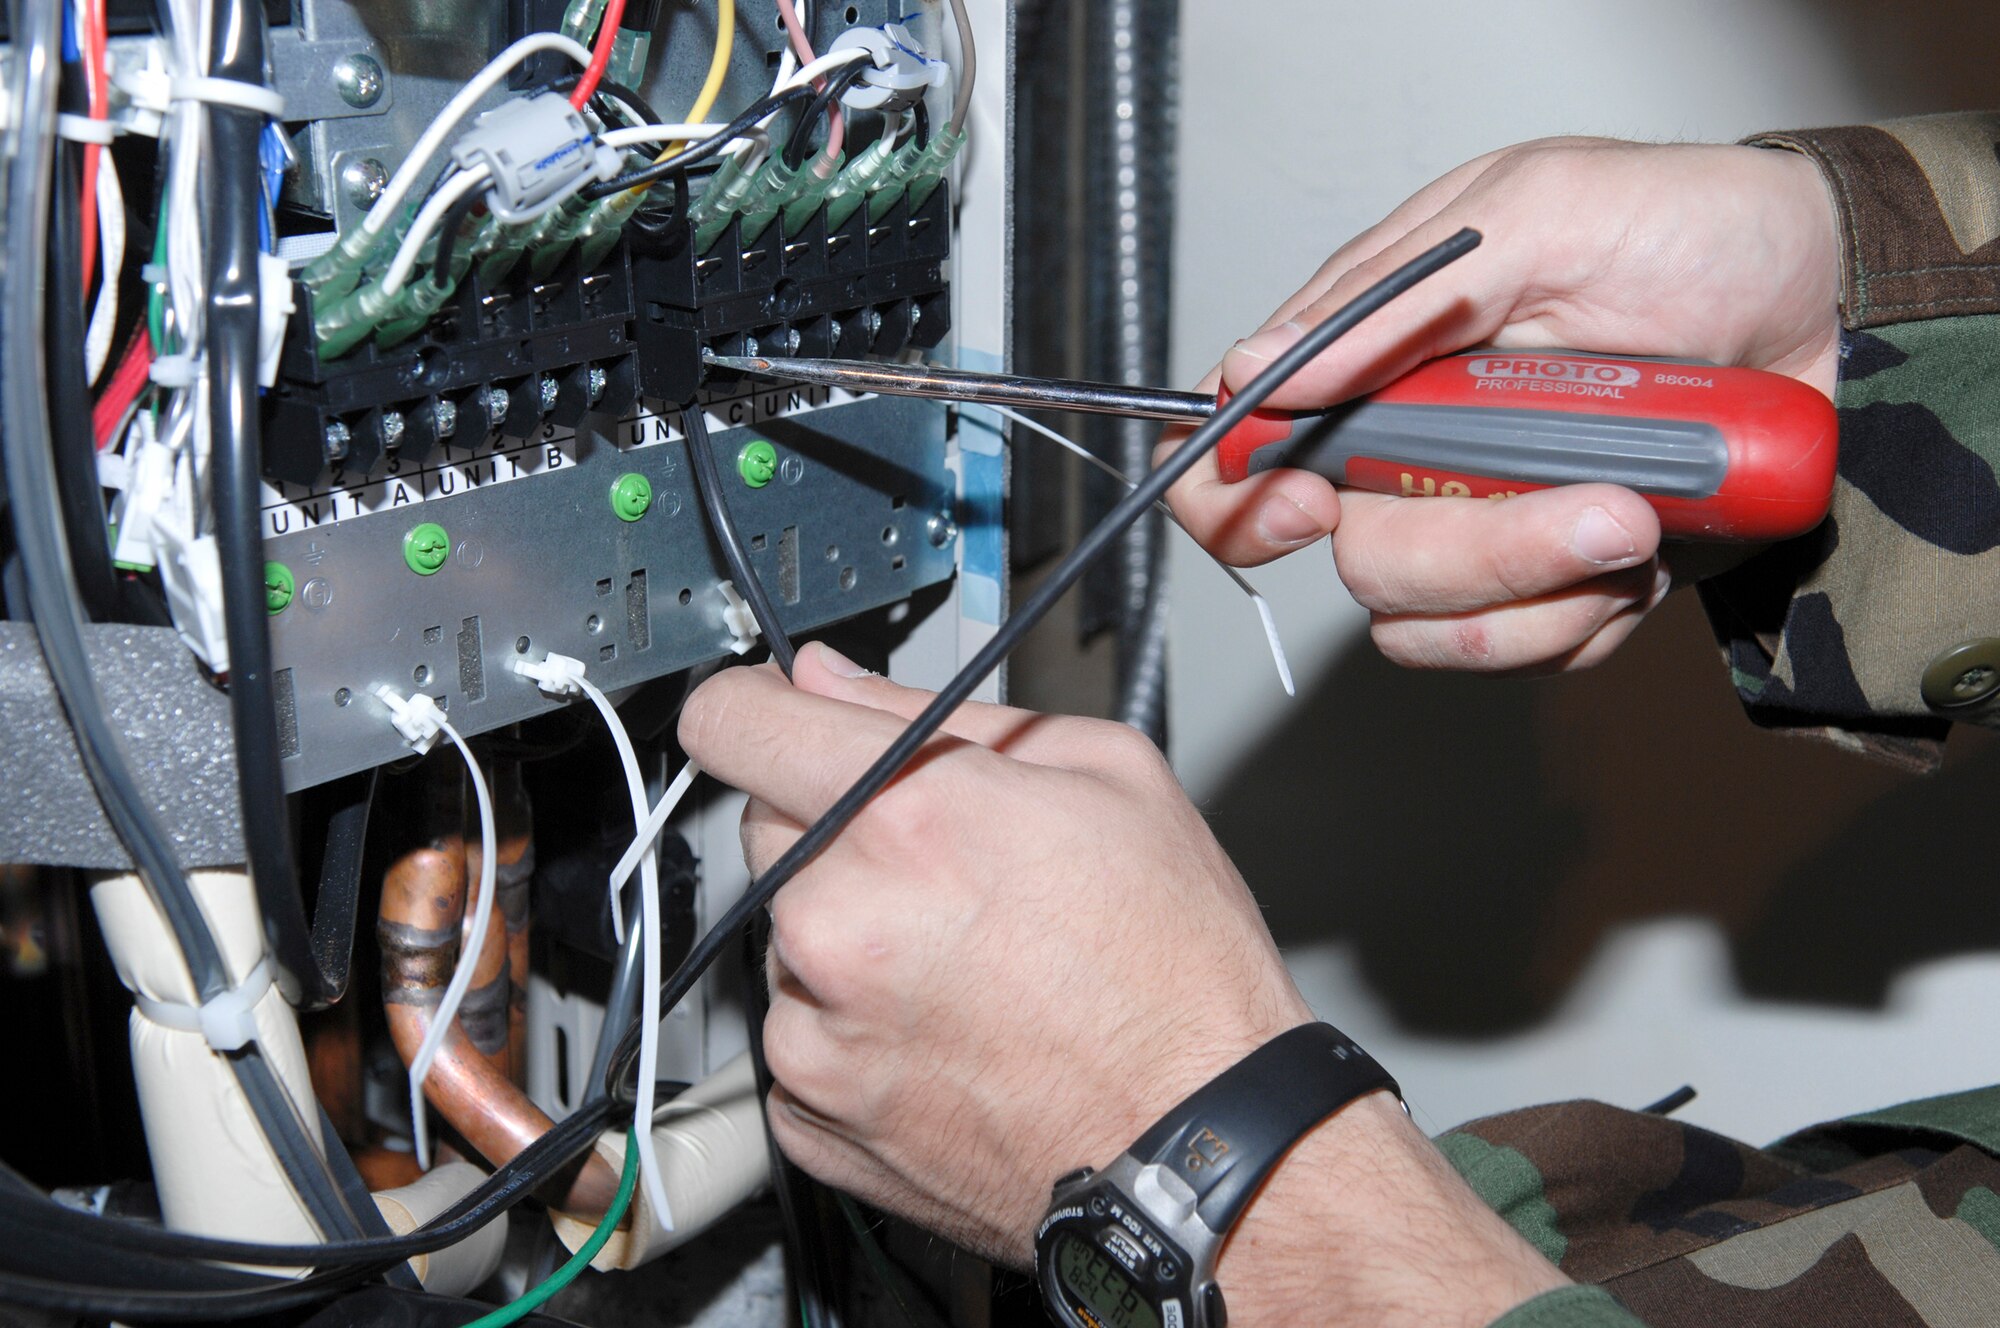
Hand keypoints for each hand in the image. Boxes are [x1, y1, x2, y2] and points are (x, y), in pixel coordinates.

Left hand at [680, 644, 1568, 1323]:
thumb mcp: (1104, 774)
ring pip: (783, 936)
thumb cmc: (1176, 975)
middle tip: (941, 865)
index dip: (754, 704)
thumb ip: (939, 711)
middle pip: (766, 827)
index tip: (770, 717)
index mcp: (902, 818)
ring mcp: (814, 1034)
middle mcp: (836, 925)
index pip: (733, 720)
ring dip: (845, 935)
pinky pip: (798, 1037)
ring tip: (965, 965)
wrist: (1197, 1147)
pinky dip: (850, 1029)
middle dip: (836, 827)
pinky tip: (947, 1032)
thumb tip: (832, 682)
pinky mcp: (812, 1118)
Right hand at [1166, 137, 1841, 672]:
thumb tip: (1258, 370)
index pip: (1242, 448)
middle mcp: (1411, 451)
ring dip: (1542, 590)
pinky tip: (1648, 546)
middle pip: (1356, 560)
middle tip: (1595, 501)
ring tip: (1641, 513)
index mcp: (1378, 358)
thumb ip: (1393, 295)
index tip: (1312, 507)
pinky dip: (1587, 617)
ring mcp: (1481, 523)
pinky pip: (1524, 650)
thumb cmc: (1690, 228)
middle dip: (1471, 553)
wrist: (1831, 306)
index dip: (1238, 500)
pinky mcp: (1553, 584)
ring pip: (1429, 628)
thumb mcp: (1538, 213)